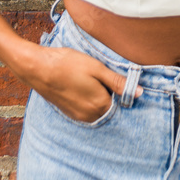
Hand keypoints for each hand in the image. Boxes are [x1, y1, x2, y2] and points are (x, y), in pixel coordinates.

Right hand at [22, 42, 140, 122]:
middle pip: (110, 107)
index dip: (122, 89)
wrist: (39, 68)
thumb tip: (140, 92)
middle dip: (111, 94)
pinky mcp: (70, 112)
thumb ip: (118, 82)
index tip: (118, 77)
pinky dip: (89, 100)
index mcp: (100, 104)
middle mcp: (91, 115)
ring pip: (98, 109)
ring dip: (99, 97)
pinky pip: (86, 109)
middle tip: (103, 76)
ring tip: (92, 79)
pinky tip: (82, 85)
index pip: (122, 103)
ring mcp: (79, 115)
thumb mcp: (96, 68)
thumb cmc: (69, 64)